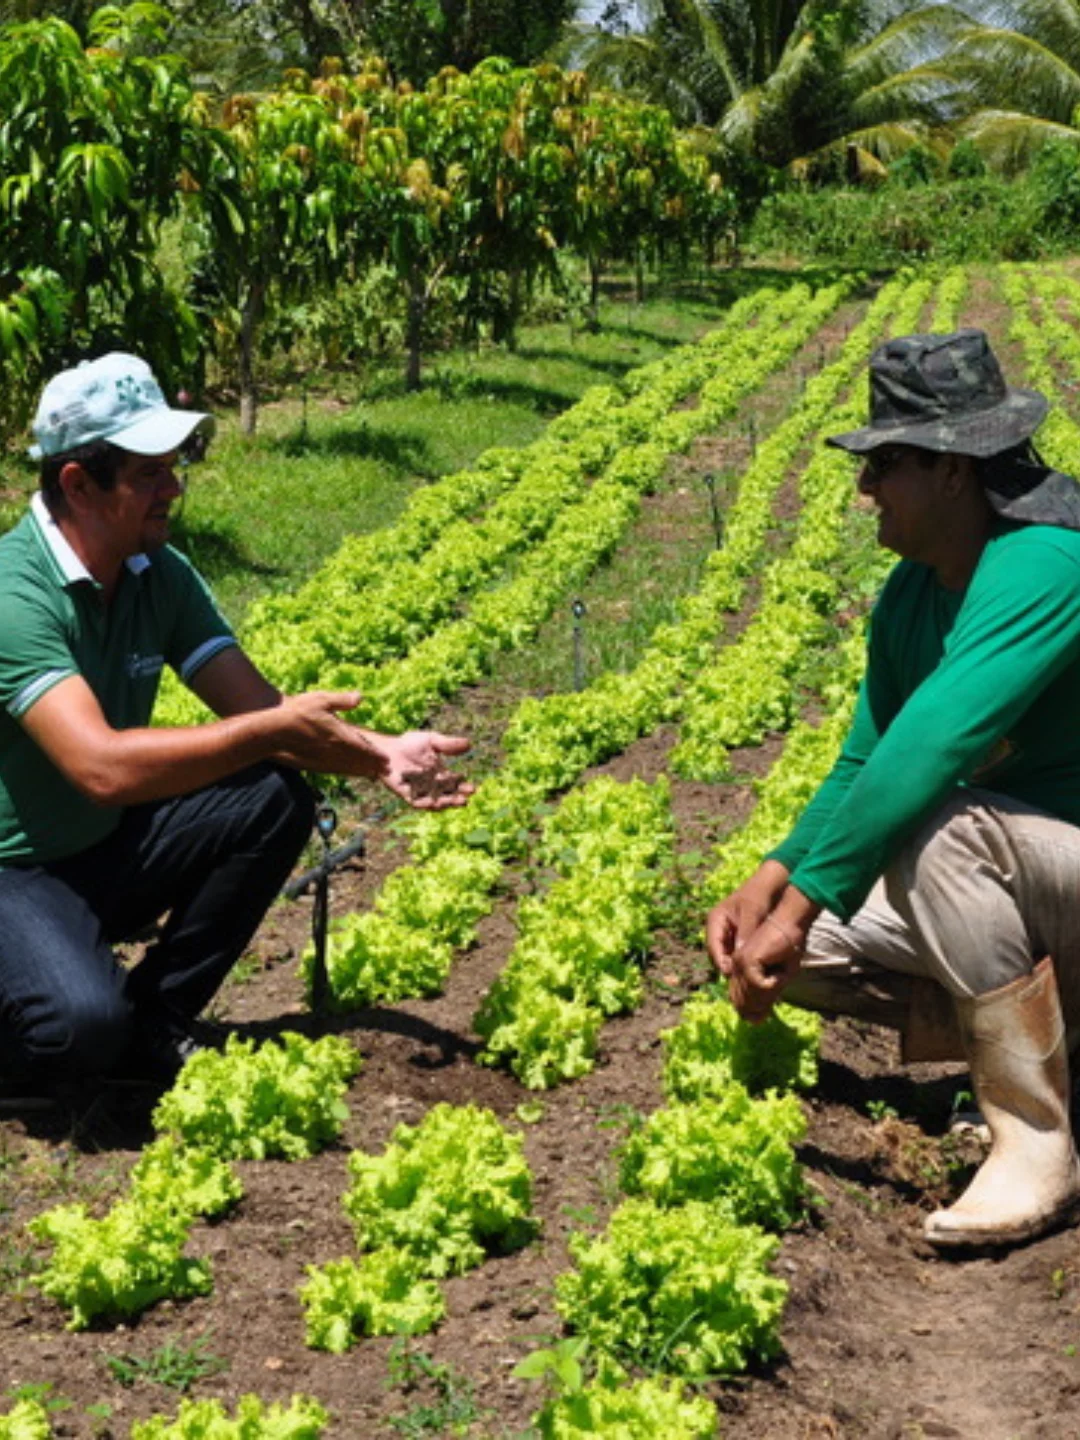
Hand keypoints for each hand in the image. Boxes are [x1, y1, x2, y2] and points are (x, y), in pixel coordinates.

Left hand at [375, 730, 473, 809]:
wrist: (387, 749)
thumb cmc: (409, 744)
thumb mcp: (432, 741)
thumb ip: (448, 744)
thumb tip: (469, 744)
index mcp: (441, 774)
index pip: (456, 783)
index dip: (464, 787)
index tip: (473, 788)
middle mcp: (432, 785)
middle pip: (448, 795)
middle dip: (457, 798)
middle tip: (466, 798)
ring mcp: (420, 791)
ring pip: (436, 802)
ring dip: (445, 803)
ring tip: (454, 802)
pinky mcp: (407, 795)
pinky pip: (418, 803)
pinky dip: (426, 804)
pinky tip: (434, 803)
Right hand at [705, 862, 789, 978]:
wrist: (771, 885)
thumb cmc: (759, 895)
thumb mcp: (752, 913)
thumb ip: (745, 933)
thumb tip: (739, 956)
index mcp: (715, 920)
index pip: (713, 945)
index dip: (719, 961)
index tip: (729, 972)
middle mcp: (719, 928)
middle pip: (718, 954)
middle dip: (727, 966)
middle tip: (739, 979)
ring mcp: (729, 933)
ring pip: (728, 955)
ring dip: (736, 965)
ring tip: (746, 977)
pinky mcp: (739, 937)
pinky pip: (738, 953)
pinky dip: (743, 961)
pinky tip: (753, 969)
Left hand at [726, 913, 804, 1024]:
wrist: (790, 925)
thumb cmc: (788, 947)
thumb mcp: (778, 976)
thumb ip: (766, 994)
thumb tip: (754, 1020)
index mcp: (740, 967)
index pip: (738, 995)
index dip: (747, 1010)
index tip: (755, 1020)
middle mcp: (736, 965)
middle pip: (742, 999)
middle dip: (755, 1008)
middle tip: (758, 1017)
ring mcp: (739, 963)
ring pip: (751, 995)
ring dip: (767, 996)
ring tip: (775, 989)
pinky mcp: (747, 960)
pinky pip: (759, 986)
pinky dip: (773, 984)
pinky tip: (779, 975)